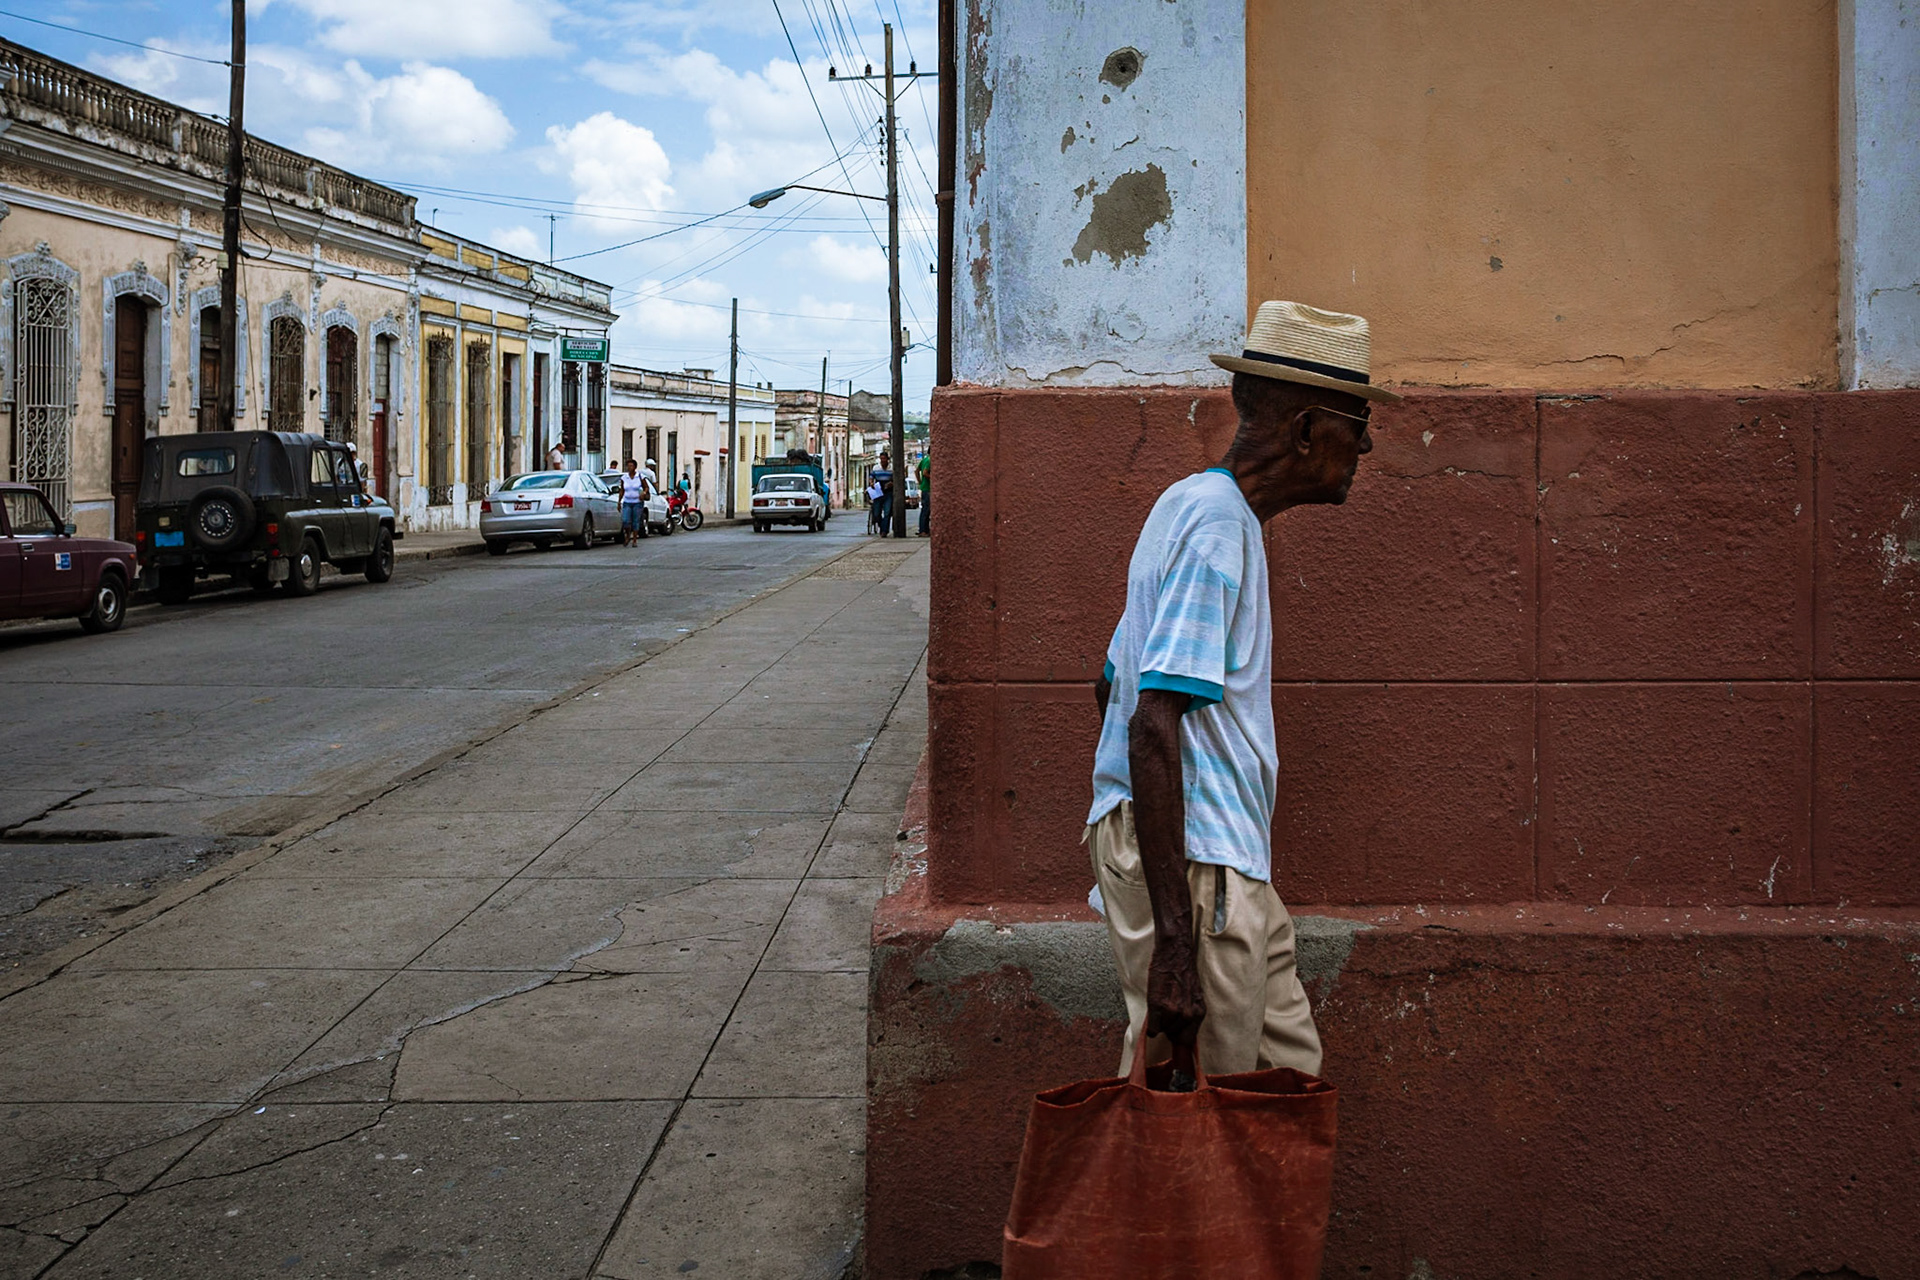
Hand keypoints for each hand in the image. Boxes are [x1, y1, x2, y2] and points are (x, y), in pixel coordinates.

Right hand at [1145, 930, 1204, 1045]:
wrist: (1174, 954)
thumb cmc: (1182, 973)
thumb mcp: (1194, 996)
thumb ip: (1190, 1014)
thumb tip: (1182, 1033)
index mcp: (1199, 1013)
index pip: (1189, 1042)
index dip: (1180, 1045)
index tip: (1177, 1055)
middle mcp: (1189, 1015)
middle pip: (1174, 1038)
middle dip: (1169, 1030)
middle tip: (1167, 1015)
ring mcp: (1174, 1011)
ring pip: (1162, 1031)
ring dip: (1160, 1023)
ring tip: (1162, 1004)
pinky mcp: (1158, 1006)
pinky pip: (1152, 1027)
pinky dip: (1151, 1023)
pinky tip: (1154, 1008)